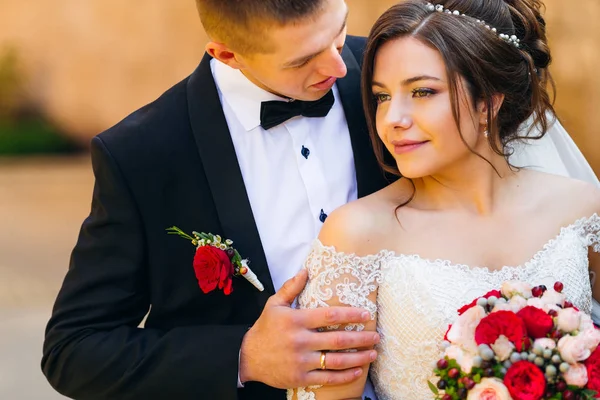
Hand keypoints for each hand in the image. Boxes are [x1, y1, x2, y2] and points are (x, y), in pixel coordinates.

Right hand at [239, 269, 378, 388]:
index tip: (366, 314)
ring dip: (358, 358)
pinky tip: (358, 371)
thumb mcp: (273, 304)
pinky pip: (328, 378)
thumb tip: (306, 270)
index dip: (351, 315)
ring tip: (373, 353)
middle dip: (362, 338)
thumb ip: (291, 288)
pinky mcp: (300, 378)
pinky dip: (345, 376)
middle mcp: (300, 341)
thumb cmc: (263, 329)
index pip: (330, 316)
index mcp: (296, 321)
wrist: (247, 358)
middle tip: (376, 336)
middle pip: (338, 340)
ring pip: (336, 360)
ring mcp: (301, 361)